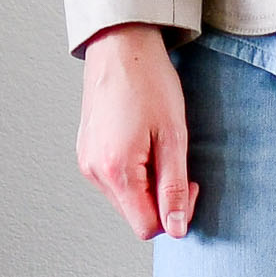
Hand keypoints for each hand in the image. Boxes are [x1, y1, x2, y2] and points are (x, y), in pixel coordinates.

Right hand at [76, 24, 192, 239]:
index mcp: (116, 171)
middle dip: (161, 198)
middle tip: (175, 161)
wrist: (121, 47)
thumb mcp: (173, 138)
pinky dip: (133, 173)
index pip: (147, 227)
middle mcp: (95, 172)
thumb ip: (174, 188)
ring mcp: (87, 163)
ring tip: (156, 146)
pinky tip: (141, 143)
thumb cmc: (149, 84)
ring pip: (125, 199)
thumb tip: (177, 229)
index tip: (189, 184)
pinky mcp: (86, 153)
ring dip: (148, 184)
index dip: (175, 215)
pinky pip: (114, 181)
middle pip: (135, 215)